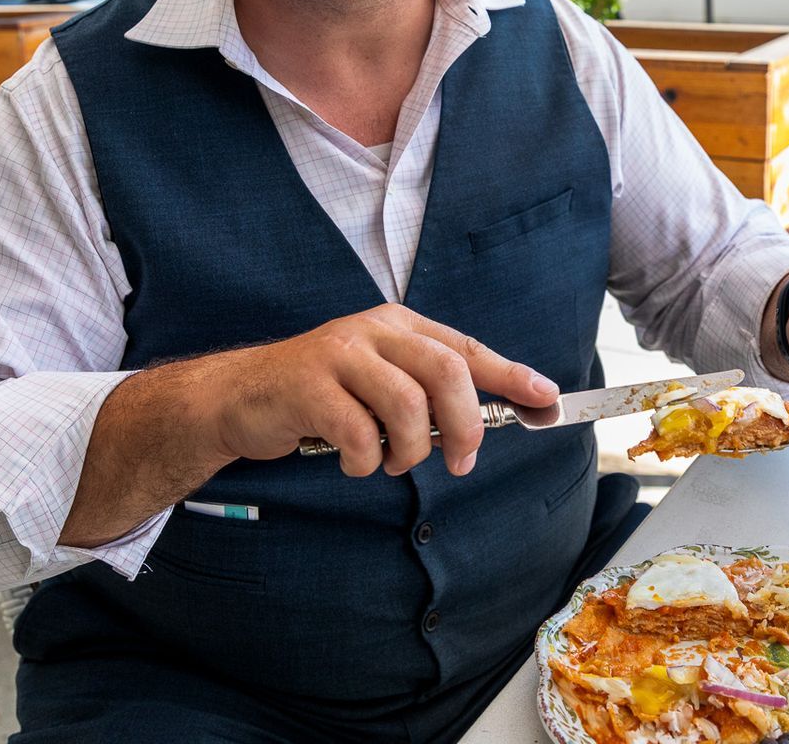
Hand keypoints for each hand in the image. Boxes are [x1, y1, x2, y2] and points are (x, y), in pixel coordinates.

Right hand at [206, 304, 559, 479]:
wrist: (241, 396)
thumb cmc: (320, 395)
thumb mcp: (377, 381)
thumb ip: (423, 394)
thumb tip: (483, 424)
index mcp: (398, 326)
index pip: (465, 348)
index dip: (511, 373)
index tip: (547, 398)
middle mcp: (373, 331)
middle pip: (446, 372)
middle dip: (465, 425)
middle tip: (461, 462)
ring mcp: (340, 354)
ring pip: (407, 406)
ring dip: (409, 451)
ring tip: (389, 463)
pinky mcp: (309, 385)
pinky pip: (359, 434)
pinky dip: (364, 462)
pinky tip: (354, 462)